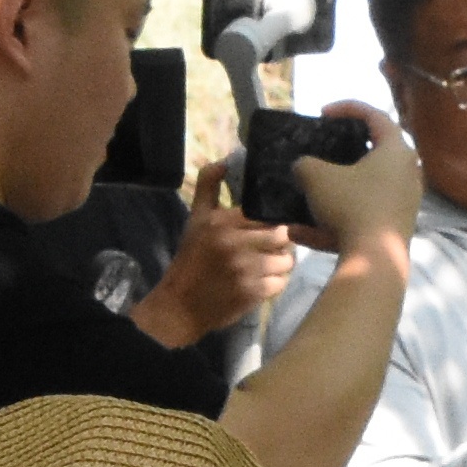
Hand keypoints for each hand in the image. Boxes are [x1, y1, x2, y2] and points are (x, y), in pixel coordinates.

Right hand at [137, 163, 296, 348]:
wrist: (180, 305)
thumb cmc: (191, 259)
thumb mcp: (196, 219)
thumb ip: (208, 186)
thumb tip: (224, 160)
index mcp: (222, 222)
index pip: (265, 213)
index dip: (274, 220)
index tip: (271, 226)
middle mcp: (235, 243)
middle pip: (283, 234)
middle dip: (282, 242)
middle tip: (274, 247)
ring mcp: (245, 269)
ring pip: (286, 260)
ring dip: (281, 263)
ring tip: (270, 265)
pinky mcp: (253, 293)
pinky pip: (281, 282)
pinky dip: (276, 283)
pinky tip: (264, 282)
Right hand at [287, 102, 422, 251]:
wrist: (375, 259)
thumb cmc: (352, 205)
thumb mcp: (317, 177)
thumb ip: (306, 164)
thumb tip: (303, 167)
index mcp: (396, 150)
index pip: (375, 115)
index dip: (346, 108)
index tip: (322, 113)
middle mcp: (408, 173)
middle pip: (375, 153)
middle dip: (343, 153)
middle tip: (323, 152)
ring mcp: (404, 203)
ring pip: (365, 190)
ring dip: (334, 193)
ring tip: (306, 197)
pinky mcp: (395, 229)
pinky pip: (362, 217)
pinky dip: (335, 222)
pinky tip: (301, 234)